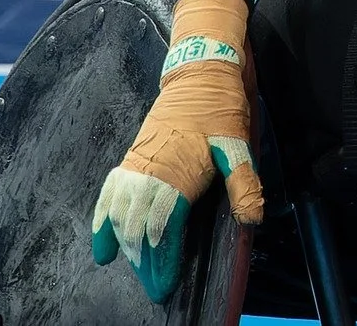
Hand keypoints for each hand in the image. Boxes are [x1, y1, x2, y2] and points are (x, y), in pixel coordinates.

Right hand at [91, 0, 263, 302]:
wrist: (198, 72)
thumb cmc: (221, 109)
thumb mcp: (238, 144)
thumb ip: (243, 184)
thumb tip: (253, 220)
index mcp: (178, 171)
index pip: (162, 227)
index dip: (162, 259)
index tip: (164, 284)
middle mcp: (151, 170)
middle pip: (138, 226)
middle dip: (144, 260)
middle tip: (154, 285)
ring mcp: (136, 163)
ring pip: (120, 213)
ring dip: (125, 244)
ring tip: (135, 267)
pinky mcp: (131, 157)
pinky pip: (109, 193)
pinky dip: (102, 221)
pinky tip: (103, 245)